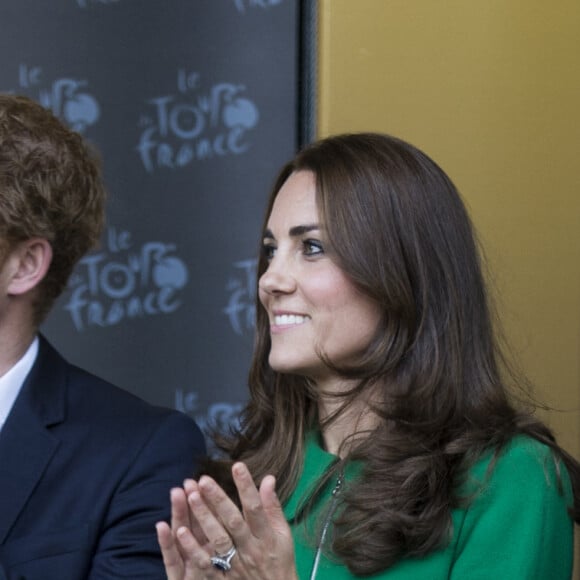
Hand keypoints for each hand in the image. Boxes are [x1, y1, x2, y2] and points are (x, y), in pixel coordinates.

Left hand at [156, 462, 297, 579]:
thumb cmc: (280, 562)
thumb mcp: (283, 535)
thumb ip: (273, 507)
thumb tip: (268, 478)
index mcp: (266, 536)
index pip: (256, 508)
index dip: (247, 487)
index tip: (237, 466)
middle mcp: (250, 549)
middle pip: (233, 522)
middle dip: (218, 499)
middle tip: (203, 479)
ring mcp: (235, 565)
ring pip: (218, 540)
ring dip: (203, 518)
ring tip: (191, 497)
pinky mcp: (222, 578)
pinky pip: (205, 563)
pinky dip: (192, 549)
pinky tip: (180, 532)